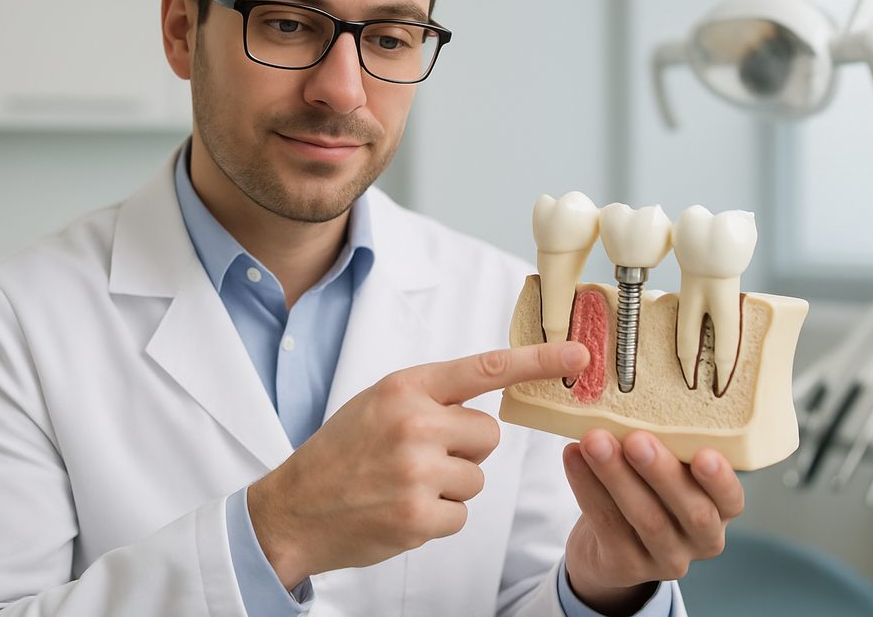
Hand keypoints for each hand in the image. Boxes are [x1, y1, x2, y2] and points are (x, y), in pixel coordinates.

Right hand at [247, 341, 590, 588]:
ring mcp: (416, 472)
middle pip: (488, 434)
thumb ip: (431, 396)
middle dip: (464, 448)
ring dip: (451, 486)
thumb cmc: (342, 452)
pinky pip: (462, 513)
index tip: (579, 355)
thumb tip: (488, 400)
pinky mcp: (419, 517)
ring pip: (478, 477)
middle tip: (420, 457)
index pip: (485, 367)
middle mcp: (414, 423)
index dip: (538, 361)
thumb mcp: (379, 402)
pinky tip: (402, 509)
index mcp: (405, 387)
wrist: (293, 508)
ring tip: (404, 484)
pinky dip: (439, 517)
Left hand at [562, 431, 743, 615]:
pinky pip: (607, 525)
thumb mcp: (666, 470)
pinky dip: (587, 487)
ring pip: (646, 518)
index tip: (704, 454)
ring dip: (617, 476)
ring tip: (594, 442)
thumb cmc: (647, 490)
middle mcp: (701, 539)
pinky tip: (572, 457)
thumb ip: (666, 447)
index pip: (731, 499)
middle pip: (691, 511)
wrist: (607, 546)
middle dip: (661, 472)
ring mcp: (666, 559)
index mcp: (720, 510)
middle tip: (635, 439)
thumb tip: (635, 399)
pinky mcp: (627, 566)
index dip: (721, 480)